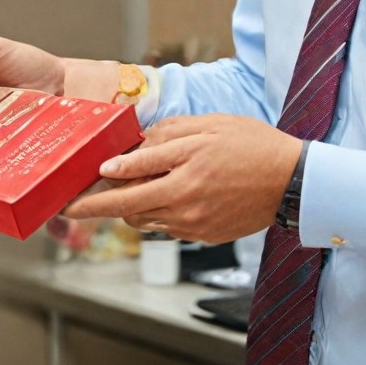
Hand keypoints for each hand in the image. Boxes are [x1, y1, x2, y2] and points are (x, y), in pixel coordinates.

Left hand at [61, 115, 301, 242]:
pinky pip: (166, 228)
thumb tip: (126, 151)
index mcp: (182, 176)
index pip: (125, 186)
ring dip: (127, 208)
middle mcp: (184, 206)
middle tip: (73, 203)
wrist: (293, 180)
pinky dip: (154, 213)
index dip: (94, 191)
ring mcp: (194, 225)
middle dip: (96, 208)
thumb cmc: (251, 145)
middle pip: (126, 210)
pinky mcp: (204, 236)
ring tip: (117, 190)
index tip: (72, 193)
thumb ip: (163, 139)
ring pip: (144, 220)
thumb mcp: (206, 129)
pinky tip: (158, 195)